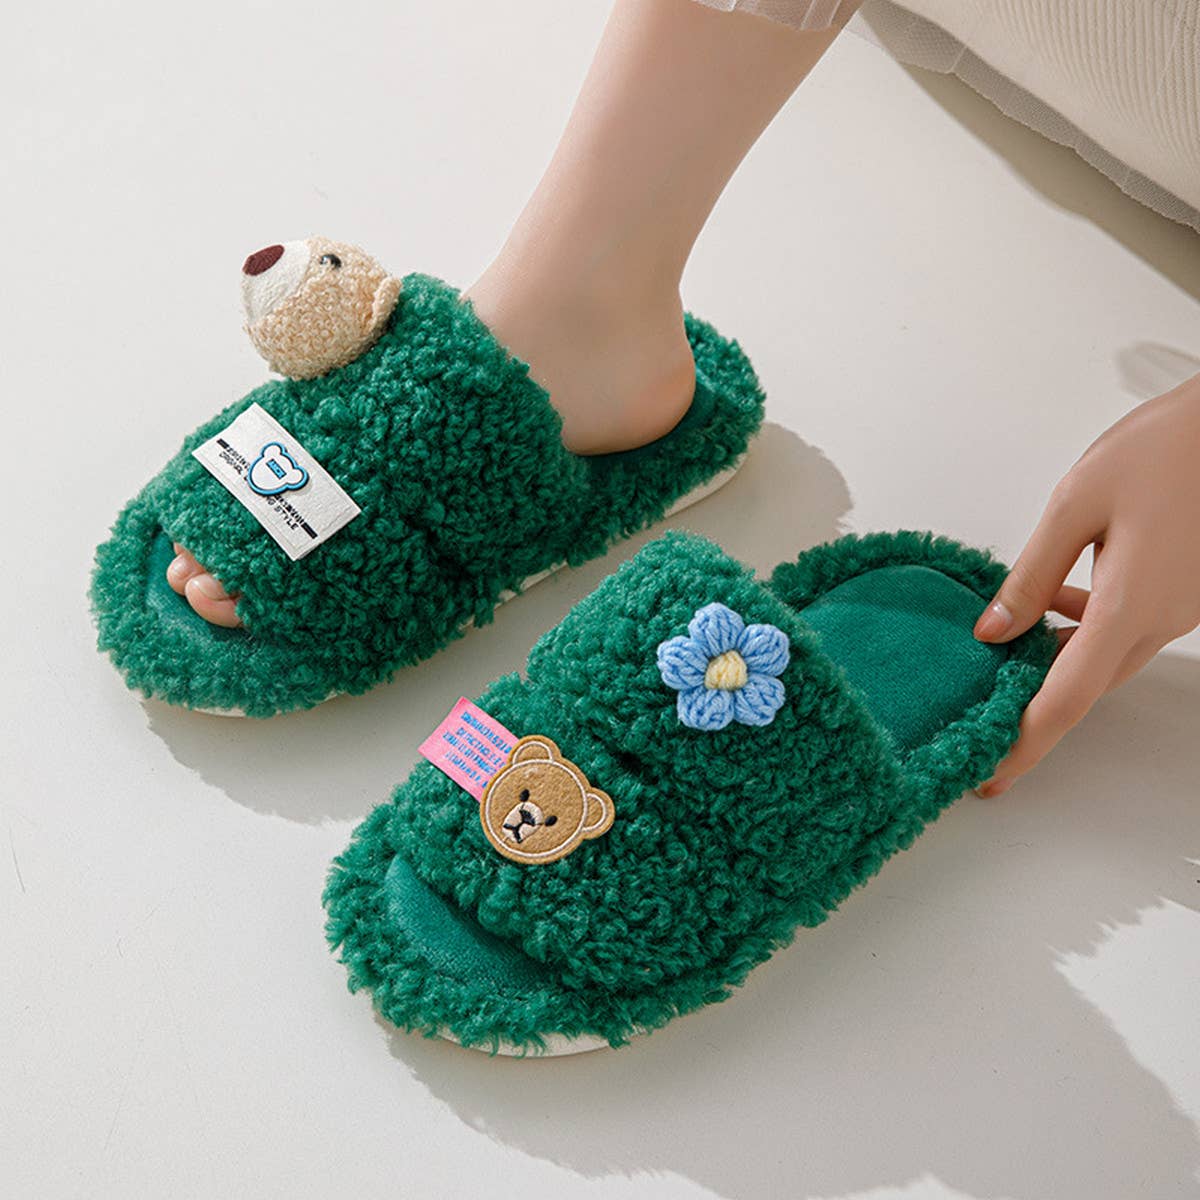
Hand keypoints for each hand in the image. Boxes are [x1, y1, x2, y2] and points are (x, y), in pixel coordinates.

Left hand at [973, 371, 1199, 795]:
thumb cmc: (1167, 449)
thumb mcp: (1076, 504)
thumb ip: (1030, 574)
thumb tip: (993, 631)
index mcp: (1128, 609)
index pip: (1067, 698)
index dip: (1026, 742)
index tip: (994, 773)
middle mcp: (1160, 620)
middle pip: (1084, 684)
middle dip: (1032, 704)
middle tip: (981, 716)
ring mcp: (1178, 608)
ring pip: (1103, 655)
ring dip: (1053, 658)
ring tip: (1001, 649)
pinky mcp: (1182, 590)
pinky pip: (1123, 626)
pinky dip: (1081, 626)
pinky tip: (1053, 597)